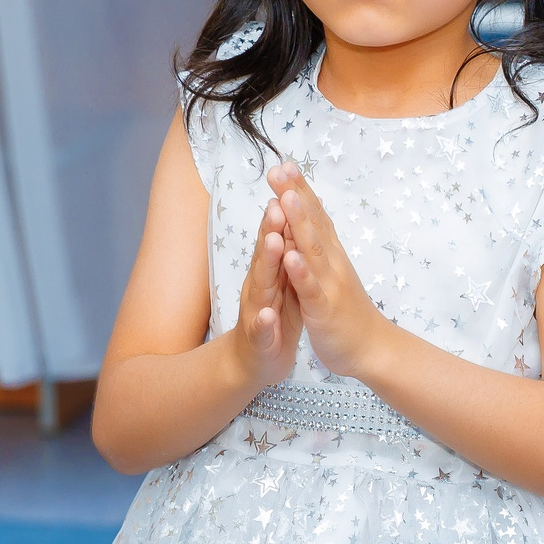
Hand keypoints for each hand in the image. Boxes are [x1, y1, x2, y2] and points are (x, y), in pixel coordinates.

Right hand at [230, 194, 301, 388]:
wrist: (253, 361)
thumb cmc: (273, 315)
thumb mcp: (282, 278)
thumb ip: (284, 249)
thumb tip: (289, 214)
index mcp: (270, 270)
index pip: (277, 234)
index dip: (282, 209)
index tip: (288, 183)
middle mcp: (259, 285)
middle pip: (266, 252)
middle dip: (272, 228)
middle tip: (278, 202)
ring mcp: (256, 310)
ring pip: (262, 284)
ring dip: (267, 263)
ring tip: (275, 242)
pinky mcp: (259, 338)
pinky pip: (260, 329)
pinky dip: (263, 321)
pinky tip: (266, 314)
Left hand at [266, 163, 390, 379]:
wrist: (373, 350)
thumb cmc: (349, 312)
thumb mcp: (333, 274)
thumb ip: (322, 247)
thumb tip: (312, 220)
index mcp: (330, 255)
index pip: (315, 216)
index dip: (300, 190)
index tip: (284, 164)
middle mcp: (332, 263)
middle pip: (313, 224)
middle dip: (295, 195)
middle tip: (280, 168)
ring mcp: (330, 285)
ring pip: (312, 250)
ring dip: (300, 223)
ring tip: (285, 198)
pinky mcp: (324, 310)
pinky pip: (311, 289)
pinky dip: (301, 272)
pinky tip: (290, 256)